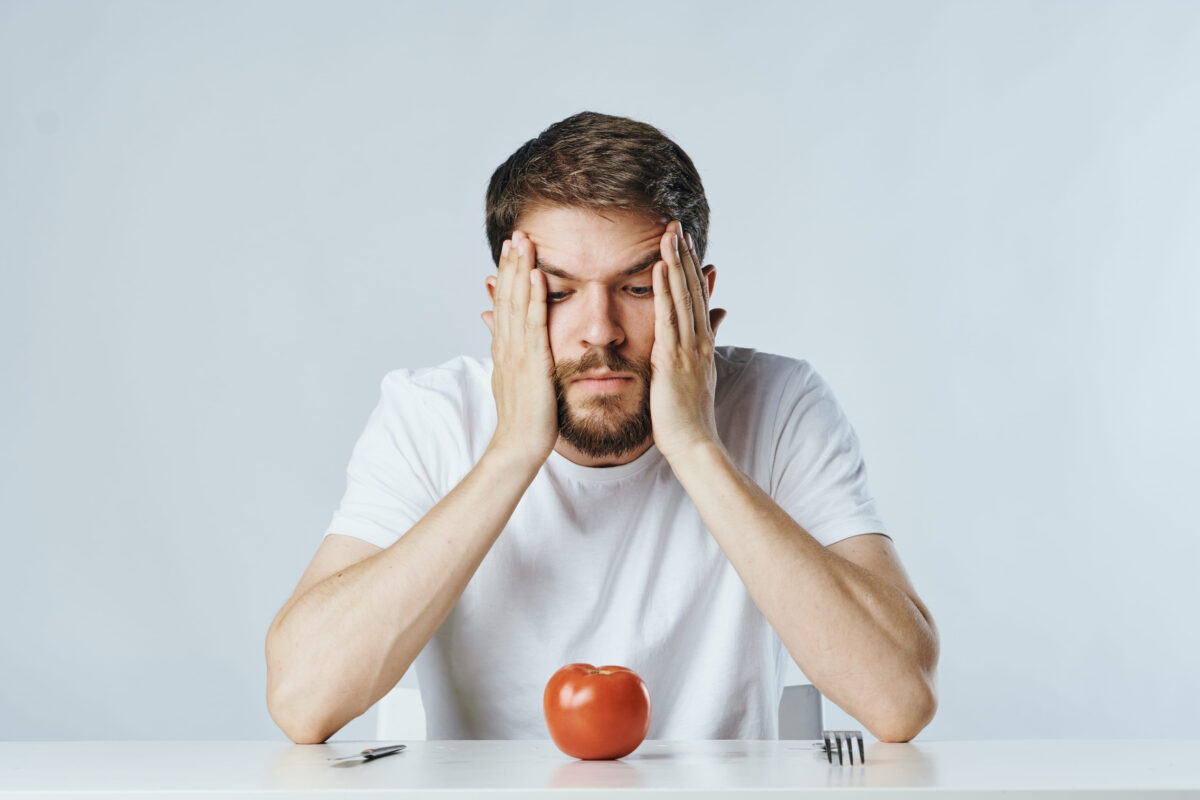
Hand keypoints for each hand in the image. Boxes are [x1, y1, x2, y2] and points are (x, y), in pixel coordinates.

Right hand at [481, 231, 558, 467]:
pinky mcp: (531, 361)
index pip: (504, 304)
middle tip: (514, 233)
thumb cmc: (525, 418)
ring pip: (516, 302)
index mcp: (505, 349)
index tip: (511, 250)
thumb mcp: (516, 381)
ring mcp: (517, 352)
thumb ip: (512, 356)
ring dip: (519, 270)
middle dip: (511, 264)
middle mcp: (507, 345)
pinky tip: (537, 275)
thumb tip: (509, 342)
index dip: (507, 276)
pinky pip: (532, 323)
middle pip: (507, 296)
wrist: (519, 445)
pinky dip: (533, 297)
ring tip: (523, 242)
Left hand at [649, 220, 727, 461]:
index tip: (684, 243)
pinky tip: (660, 267)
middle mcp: (698, 341)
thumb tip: (716, 318)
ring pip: (683, 296)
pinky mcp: (673, 358)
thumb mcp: (696, 377)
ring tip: (669, 234)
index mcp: (701, 345)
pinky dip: (666, 290)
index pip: (697, 297)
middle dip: (684, 256)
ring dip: (676, 263)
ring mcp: (688, 348)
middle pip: (692, 289)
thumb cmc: (689, 418)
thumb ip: (702, 348)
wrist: (693, 445)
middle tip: (676, 225)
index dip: (691, 268)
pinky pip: (669, 317)